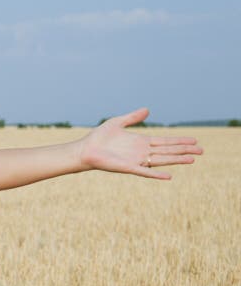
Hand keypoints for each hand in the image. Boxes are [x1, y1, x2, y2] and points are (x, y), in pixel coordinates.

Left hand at [76, 107, 202, 179]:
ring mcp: (136, 160)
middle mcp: (141, 152)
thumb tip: (148, 109)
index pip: (165, 142)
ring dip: (176, 160)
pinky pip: (145, 172)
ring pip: (161, 160)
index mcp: (141, 142)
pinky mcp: (128, 168)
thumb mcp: (118, 122)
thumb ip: (133, 117)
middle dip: (184, 151)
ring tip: (192, 160)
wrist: (85, 150)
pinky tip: (169, 176)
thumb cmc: (99, 137)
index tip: (194, 141)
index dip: (179, 141)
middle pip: (168, 151)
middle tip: (201, 151)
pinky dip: (157, 174)